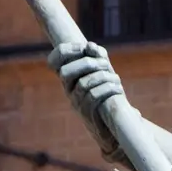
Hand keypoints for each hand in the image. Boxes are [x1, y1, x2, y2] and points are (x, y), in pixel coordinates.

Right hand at [47, 40, 123, 155]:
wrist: (114, 124)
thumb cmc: (108, 95)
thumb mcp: (104, 73)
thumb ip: (98, 58)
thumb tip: (91, 46)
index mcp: (69, 78)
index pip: (54, 61)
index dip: (65, 50)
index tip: (84, 47)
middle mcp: (68, 90)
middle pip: (66, 72)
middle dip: (87, 63)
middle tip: (105, 64)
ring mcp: (76, 103)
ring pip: (83, 84)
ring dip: (102, 77)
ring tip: (116, 78)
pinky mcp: (88, 115)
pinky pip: (94, 98)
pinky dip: (107, 89)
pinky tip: (117, 88)